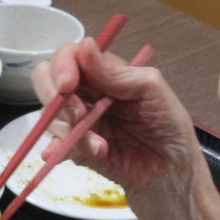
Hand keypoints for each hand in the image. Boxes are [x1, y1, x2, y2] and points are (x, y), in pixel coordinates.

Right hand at [32, 38, 219, 219]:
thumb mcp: (153, 90)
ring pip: (50, 114)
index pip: (71, 56)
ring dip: (71, 129)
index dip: (64, 64)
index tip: (69, 84)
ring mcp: (80, 122)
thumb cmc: (169, 127)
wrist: (172, 173)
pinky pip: (55, 145)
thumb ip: (118, 73)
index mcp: (107, 73)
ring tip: (101, 146)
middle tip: (76, 114)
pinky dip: (62, 150)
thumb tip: (85, 46)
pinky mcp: (77, 149)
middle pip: (48, 79)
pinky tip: (89, 154)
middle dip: (53, 94)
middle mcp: (89, 94)